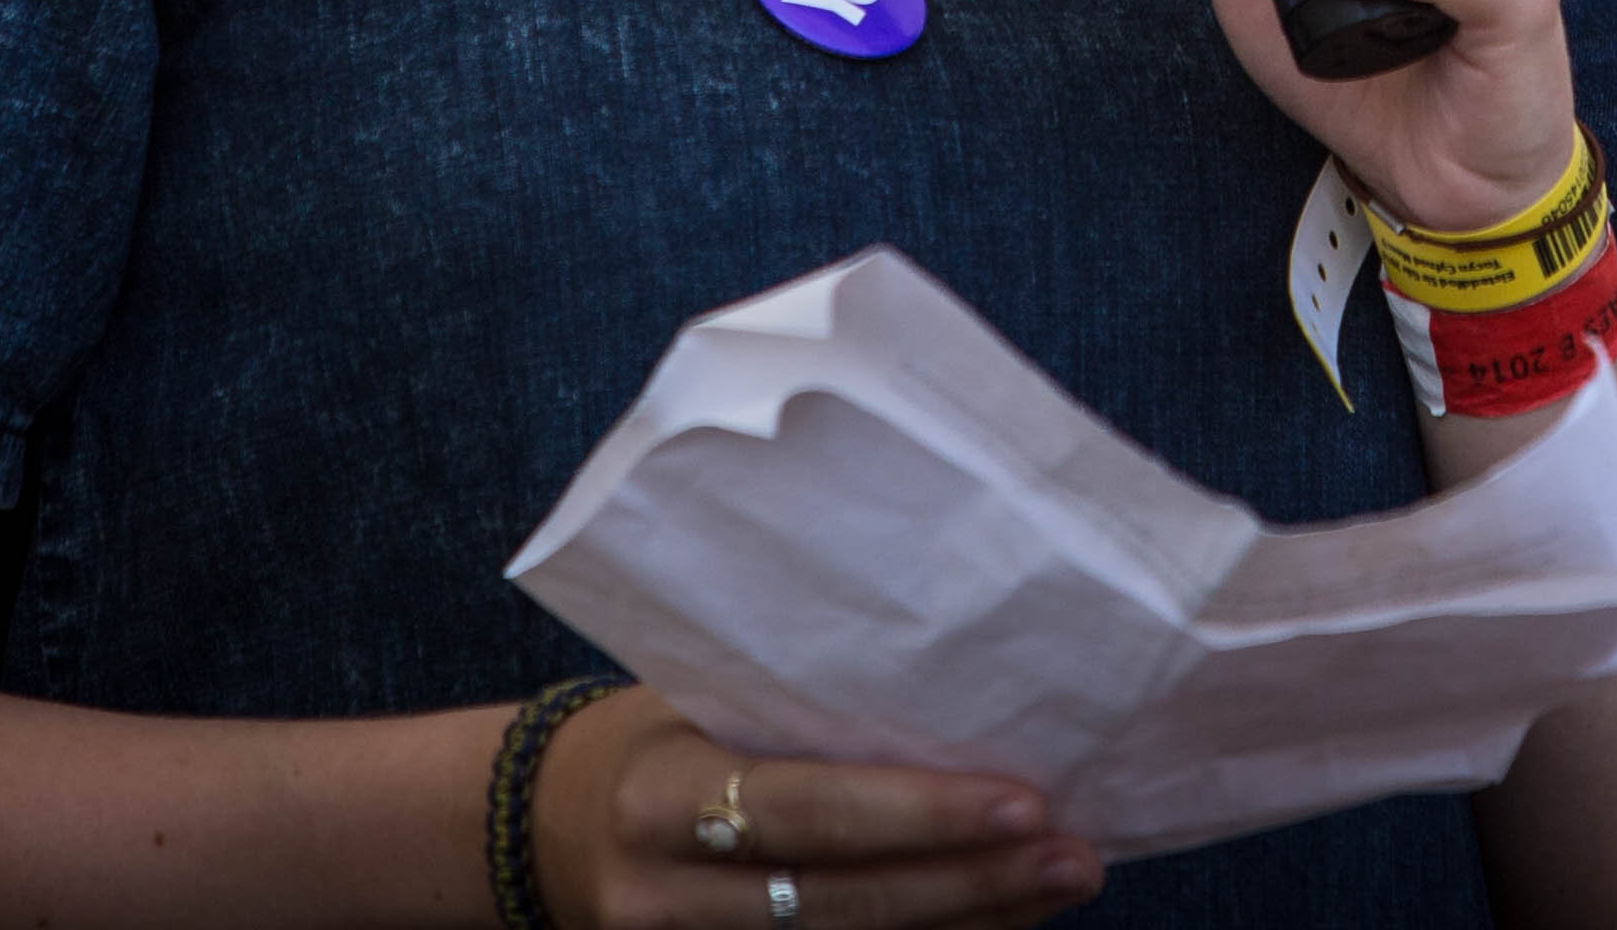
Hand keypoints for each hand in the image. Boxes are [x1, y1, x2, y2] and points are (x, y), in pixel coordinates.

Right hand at [533, 689, 1100, 925]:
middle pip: (843, 904)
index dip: (920, 814)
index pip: (808, 810)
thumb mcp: (698, 707)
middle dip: (972, 883)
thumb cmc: (650, 740)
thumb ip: (801, 722)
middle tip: (1076, 856)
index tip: (1026, 801)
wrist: (539, 827)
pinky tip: (994, 926)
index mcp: (660, 794)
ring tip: (1057, 888)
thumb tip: (960, 712)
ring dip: (969, 927)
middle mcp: (665, 895)